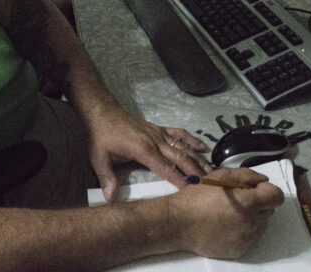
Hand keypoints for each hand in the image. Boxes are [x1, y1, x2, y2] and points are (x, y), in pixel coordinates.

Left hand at [83, 104, 211, 200]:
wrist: (102, 112)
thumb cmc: (101, 137)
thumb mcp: (99, 158)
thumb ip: (107, 178)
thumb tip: (110, 199)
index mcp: (143, 150)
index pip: (166, 168)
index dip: (179, 180)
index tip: (192, 191)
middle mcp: (155, 141)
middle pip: (180, 157)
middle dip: (196, 170)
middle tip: (210, 182)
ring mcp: (159, 133)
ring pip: (183, 146)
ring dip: (198, 158)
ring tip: (212, 169)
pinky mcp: (159, 129)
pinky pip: (179, 134)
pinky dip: (192, 140)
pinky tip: (203, 146)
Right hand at [166, 168, 284, 258]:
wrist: (179, 222)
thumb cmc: (198, 195)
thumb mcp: (221, 176)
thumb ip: (247, 176)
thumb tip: (263, 182)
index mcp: (248, 202)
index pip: (277, 197)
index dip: (268, 191)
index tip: (255, 190)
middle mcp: (251, 223)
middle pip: (269, 210)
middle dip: (258, 203)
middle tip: (238, 200)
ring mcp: (246, 239)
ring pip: (261, 225)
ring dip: (252, 218)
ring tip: (230, 214)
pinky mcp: (239, 250)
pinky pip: (251, 238)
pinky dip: (244, 231)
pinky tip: (226, 225)